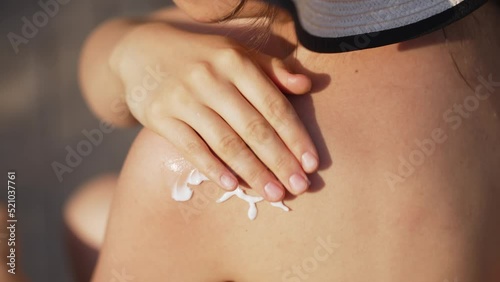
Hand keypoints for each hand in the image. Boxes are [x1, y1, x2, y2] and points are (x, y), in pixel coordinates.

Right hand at [110, 22, 318, 200]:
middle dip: (280, 161)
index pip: (273, 104)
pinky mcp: (160, 117)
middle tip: (299, 187)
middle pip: (252, 128)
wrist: (143, 54)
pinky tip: (232, 186)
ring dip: (253, 172)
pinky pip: (191, 148)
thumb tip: (306, 87)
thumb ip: (273, 69)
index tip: (311, 163)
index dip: (295, 136)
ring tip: (274, 194)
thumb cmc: (201, 58)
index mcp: (235, 61)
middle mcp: (210, 78)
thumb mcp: (236, 53)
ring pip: (225, 142)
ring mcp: (183, 98)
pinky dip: (213, 168)